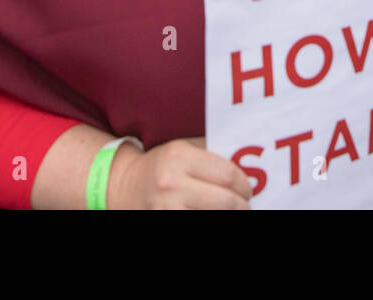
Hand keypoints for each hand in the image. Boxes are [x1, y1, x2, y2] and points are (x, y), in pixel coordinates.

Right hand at [107, 137, 251, 209]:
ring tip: (230, 209)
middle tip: (245, 204)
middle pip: (227, 201)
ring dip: (229, 215)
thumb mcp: (181, 149)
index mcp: (179, 157)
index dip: (244, 184)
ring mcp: (167, 209)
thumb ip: (211, 154)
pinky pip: (201, 223)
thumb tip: (247, 163)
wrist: (124, 186)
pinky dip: (212, 219)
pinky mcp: (165, 222)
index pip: (228, 175)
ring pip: (216, 216)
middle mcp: (172, 183)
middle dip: (242, 205)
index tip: (247, 188)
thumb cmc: (161, 166)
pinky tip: (211, 213)